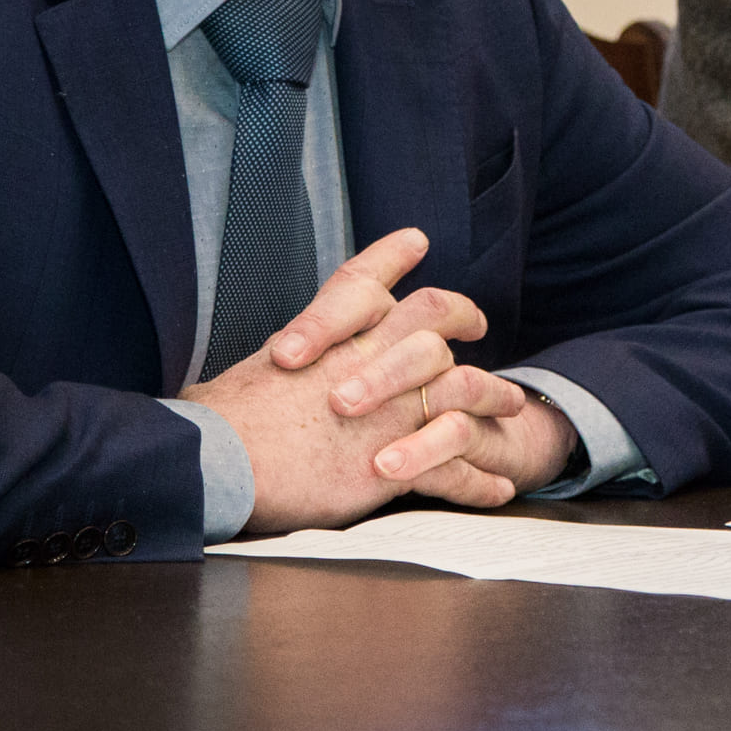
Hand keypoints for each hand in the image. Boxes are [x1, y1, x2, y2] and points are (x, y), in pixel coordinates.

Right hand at [190, 228, 471, 532]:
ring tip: (513, 401)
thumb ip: (262, 372)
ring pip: (464, 383)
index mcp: (328, 338)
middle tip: (477, 321)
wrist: (222, 464)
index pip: (364, 280)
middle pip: (433, 316)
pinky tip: (499, 488)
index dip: (390, 257)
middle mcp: (368, 359)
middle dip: (461, 314)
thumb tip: (239, 376)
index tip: (415, 242)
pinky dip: (480, 480)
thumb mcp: (238, 377)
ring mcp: (392, 407)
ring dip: (494, 392)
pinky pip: (457, 466)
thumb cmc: (217, 425)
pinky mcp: (400, 460)